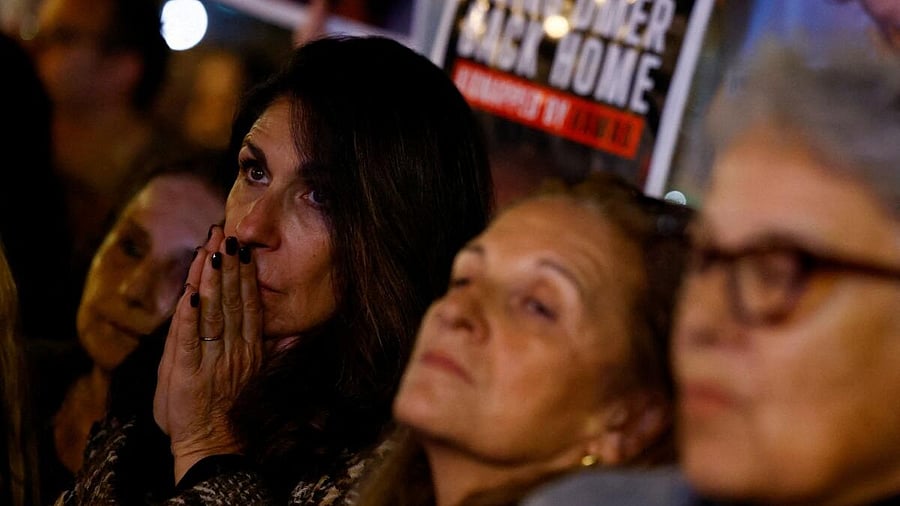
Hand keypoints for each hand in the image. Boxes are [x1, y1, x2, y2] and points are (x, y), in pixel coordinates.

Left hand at [154, 225, 263, 482]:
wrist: (210, 443)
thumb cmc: (227, 409)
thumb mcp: (256, 376)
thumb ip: (274, 351)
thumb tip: (298, 333)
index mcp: (250, 347)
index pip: (249, 302)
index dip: (244, 273)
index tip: (240, 246)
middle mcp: (235, 350)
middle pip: (233, 300)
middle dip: (227, 264)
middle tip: (224, 234)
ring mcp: (212, 360)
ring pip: (213, 313)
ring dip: (210, 280)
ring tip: (209, 250)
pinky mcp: (188, 373)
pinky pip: (190, 338)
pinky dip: (188, 315)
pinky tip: (189, 292)